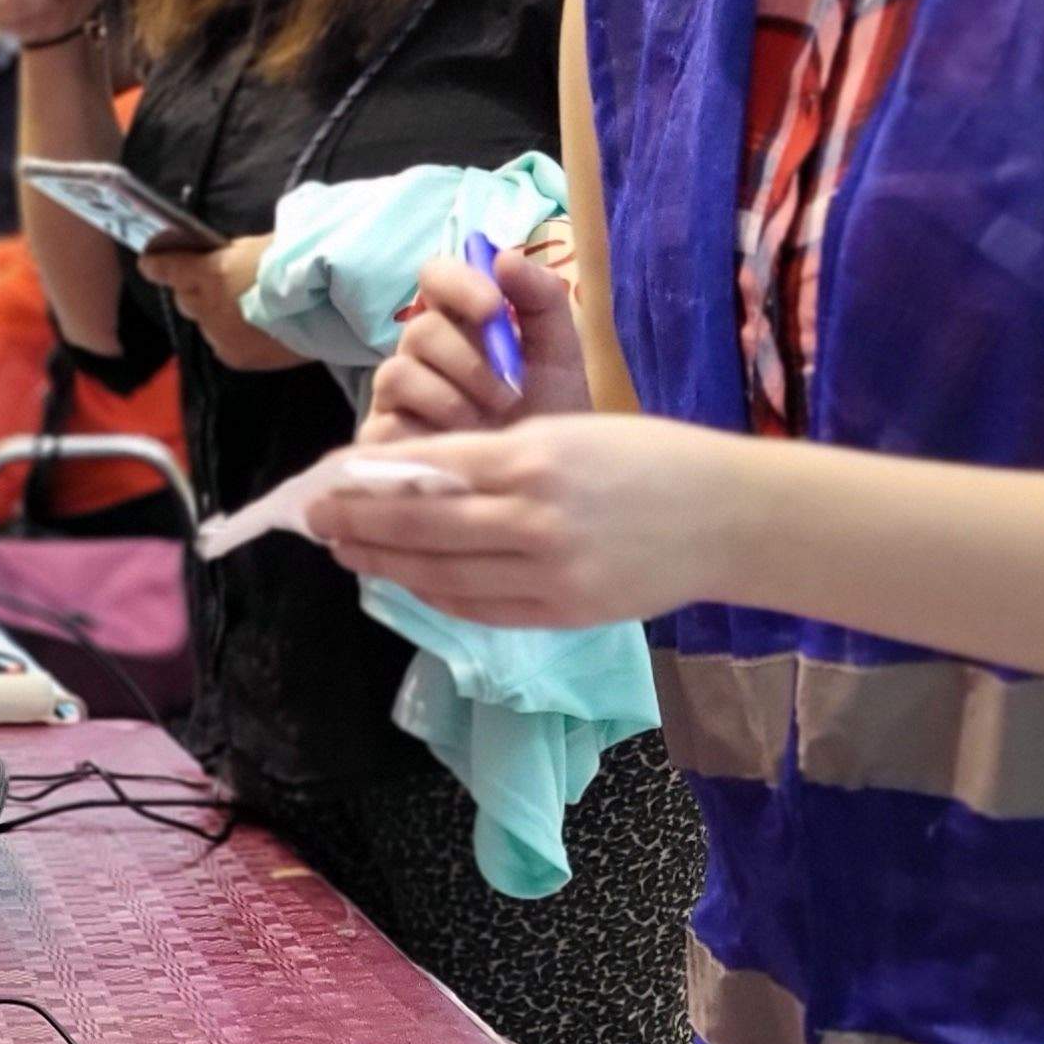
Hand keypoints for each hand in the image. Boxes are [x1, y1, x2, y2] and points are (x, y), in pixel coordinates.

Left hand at [137, 238, 303, 370]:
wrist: (329, 301)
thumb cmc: (298, 261)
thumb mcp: (257, 246)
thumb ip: (229, 257)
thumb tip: (217, 262)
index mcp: (212, 274)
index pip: (170, 269)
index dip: (158, 266)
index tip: (148, 263)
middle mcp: (209, 308)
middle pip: (185, 300)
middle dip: (195, 291)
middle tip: (216, 284)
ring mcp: (222, 336)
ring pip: (204, 325)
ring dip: (215, 316)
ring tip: (245, 309)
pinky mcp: (238, 357)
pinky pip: (223, 344)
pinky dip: (232, 336)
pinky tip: (255, 328)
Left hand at [308, 415, 754, 626]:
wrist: (727, 517)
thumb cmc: (650, 458)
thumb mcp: (569, 431)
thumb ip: (494, 455)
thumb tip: (416, 472)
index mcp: (533, 459)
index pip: (425, 470)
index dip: (369, 479)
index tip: (329, 478)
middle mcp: (531, 518)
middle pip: (420, 526)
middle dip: (359, 523)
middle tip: (317, 519)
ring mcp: (546, 573)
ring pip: (441, 573)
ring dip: (387, 563)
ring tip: (350, 551)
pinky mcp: (560, 612)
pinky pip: (478, 607)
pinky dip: (435, 594)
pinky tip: (409, 579)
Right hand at [361, 241, 590, 439]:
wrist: (550, 481)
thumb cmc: (550, 412)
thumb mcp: (560, 351)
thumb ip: (541, 299)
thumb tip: (503, 256)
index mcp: (459, 320)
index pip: (435, 276)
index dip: (457, 284)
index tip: (493, 309)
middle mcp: (421, 352)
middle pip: (419, 328)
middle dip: (469, 360)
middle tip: (511, 392)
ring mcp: (398, 397)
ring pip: (396, 372)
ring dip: (449, 397)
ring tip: (487, 424)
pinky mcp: (383, 440)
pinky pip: (386, 421)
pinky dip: (427, 429)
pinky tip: (460, 444)